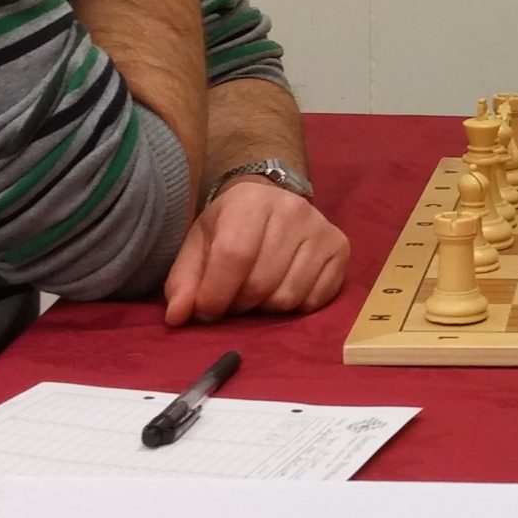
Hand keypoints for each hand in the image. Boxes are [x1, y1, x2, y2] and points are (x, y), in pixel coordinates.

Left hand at [163, 178, 349, 325]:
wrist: (272, 201)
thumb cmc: (231, 225)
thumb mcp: (200, 243)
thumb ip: (184, 280)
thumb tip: (177, 316)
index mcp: (251, 201)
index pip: (234, 256)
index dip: (215, 294)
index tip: (206, 310)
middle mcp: (292, 209)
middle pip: (261, 283)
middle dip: (239, 304)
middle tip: (233, 299)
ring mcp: (321, 229)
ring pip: (288, 297)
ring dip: (266, 307)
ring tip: (258, 292)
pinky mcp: (341, 248)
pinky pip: (314, 301)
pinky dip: (294, 307)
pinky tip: (283, 287)